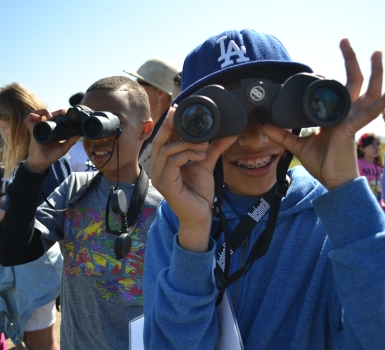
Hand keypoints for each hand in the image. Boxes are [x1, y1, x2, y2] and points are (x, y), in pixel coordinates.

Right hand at [24, 109, 79, 172]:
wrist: (42, 163)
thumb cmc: (51, 156)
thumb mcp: (63, 148)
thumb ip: (70, 141)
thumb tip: (79, 135)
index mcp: (52, 130)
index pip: (56, 118)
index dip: (60, 114)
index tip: (67, 114)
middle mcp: (44, 127)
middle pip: (49, 114)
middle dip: (56, 111)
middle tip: (63, 112)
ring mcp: (38, 128)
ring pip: (38, 113)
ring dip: (44, 111)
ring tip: (50, 116)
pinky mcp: (32, 131)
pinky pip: (28, 119)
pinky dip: (32, 115)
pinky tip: (38, 118)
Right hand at [149, 107, 235, 251]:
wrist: (200, 216)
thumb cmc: (199, 193)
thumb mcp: (206, 165)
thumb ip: (213, 149)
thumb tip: (228, 132)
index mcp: (163, 163)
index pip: (162, 139)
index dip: (168, 123)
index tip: (177, 108)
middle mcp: (156, 168)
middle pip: (159, 141)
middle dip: (169, 124)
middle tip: (179, 111)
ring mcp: (158, 176)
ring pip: (167, 150)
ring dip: (186, 144)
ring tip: (203, 145)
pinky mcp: (164, 184)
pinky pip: (173, 162)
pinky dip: (187, 155)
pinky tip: (200, 156)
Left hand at [263, 38, 384, 189]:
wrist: (333, 182)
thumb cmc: (323, 164)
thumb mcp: (298, 146)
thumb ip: (283, 135)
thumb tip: (264, 125)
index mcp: (334, 116)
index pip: (336, 91)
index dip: (330, 77)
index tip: (319, 68)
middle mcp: (346, 115)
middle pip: (353, 83)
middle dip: (351, 61)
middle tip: (345, 41)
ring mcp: (352, 120)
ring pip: (367, 91)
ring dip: (373, 71)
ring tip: (376, 52)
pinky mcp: (352, 129)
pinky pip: (369, 113)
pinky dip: (382, 100)